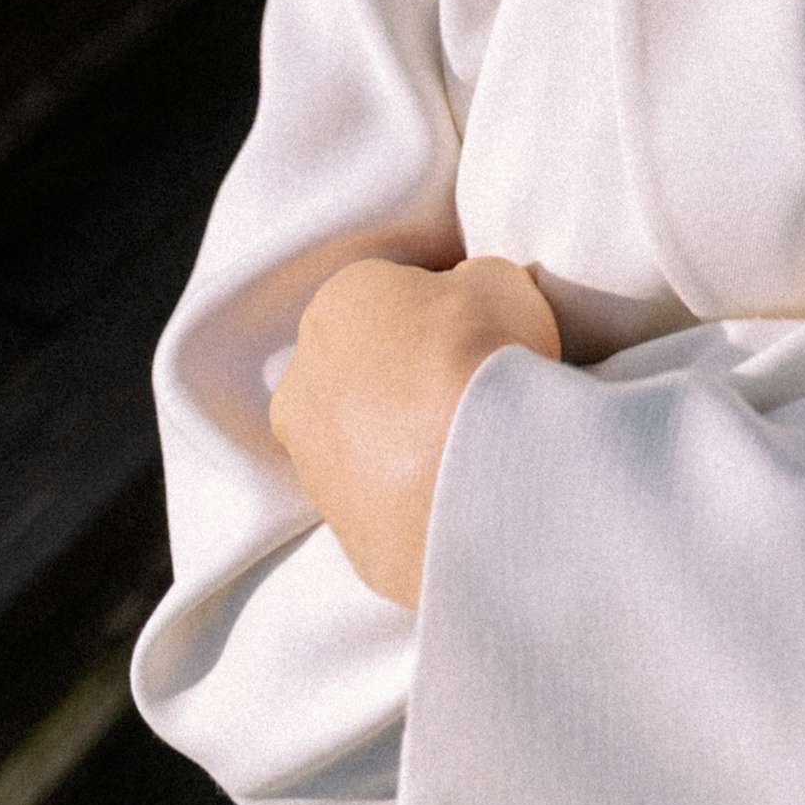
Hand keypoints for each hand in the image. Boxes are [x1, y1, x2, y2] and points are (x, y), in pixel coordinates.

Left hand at [270, 254, 561, 609]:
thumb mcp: (499, 279)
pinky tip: (455, 488)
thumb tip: (466, 302)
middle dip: (406, 375)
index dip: (440, 311)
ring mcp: (311, 458)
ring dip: (402, 437)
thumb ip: (471, 284)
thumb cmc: (482, 355)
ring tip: (467, 445)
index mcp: (338, 302)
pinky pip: (377, 496)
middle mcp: (305, 377)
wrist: (473, 476)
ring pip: (361, 436)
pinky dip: (408, 492)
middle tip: (469, 388)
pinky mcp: (334, 524)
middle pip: (363, 366)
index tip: (479, 332)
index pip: (388, 295)